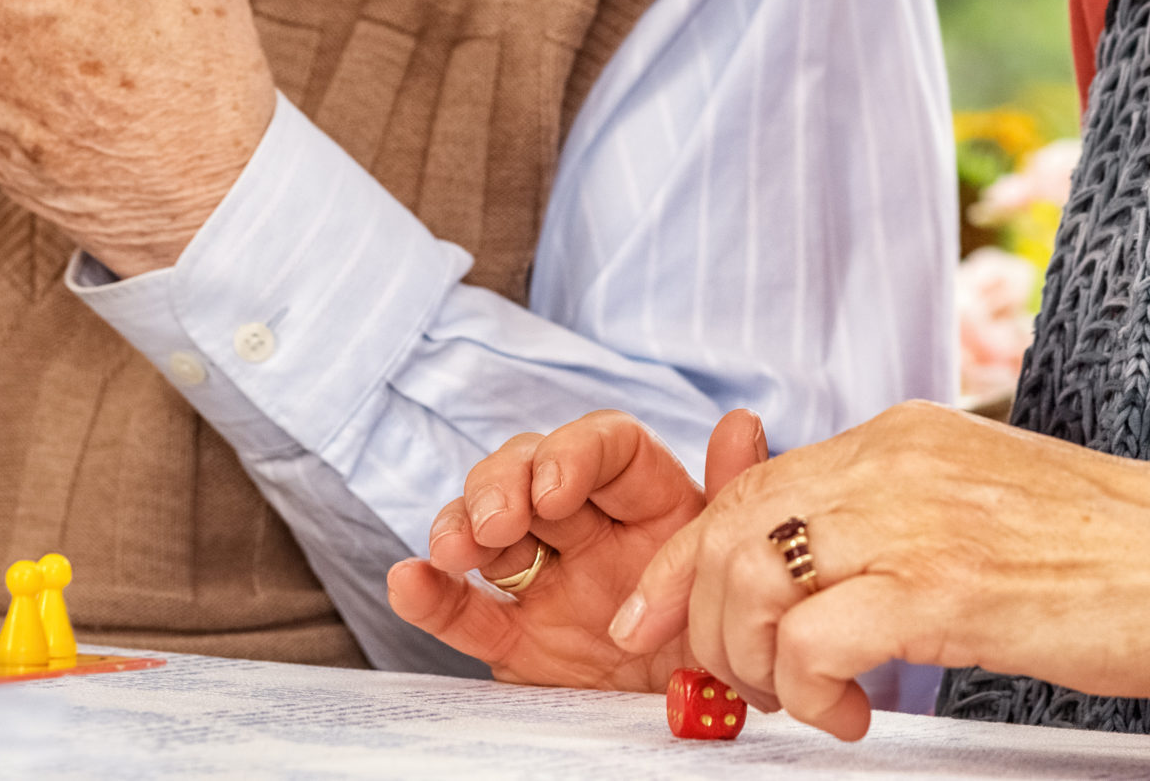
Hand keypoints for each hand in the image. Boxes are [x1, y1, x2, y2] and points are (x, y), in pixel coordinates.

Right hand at [388, 409, 764, 690]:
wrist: (712, 728)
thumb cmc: (730, 641)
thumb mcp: (738, 571)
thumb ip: (731, 498)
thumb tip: (740, 421)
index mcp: (652, 506)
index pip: (604, 447)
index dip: (570, 455)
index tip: (553, 493)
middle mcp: (592, 533)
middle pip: (527, 471)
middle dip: (499, 486)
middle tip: (494, 526)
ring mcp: (546, 583)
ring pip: (485, 529)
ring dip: (458, 526)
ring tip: (450, 552)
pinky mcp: (516, 640)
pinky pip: (465, 613)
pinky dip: (430, 596)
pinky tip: (409, 582)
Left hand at [611, 402, 1149, 739]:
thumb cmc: (1122, 555)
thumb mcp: (982, 507)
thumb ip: (896, 515)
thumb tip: (822, 567)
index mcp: (902, 436)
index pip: (750, 485)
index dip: (684, 557)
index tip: (652, 619)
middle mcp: (895, 461)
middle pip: (730, 529)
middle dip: (696, 618)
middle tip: (730, 683)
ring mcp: (918, 520)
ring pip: (752, 581)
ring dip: (753, 661)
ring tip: (803, 701)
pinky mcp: (946, 590)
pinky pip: (814, 640)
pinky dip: (808, 689)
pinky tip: (851, 715)